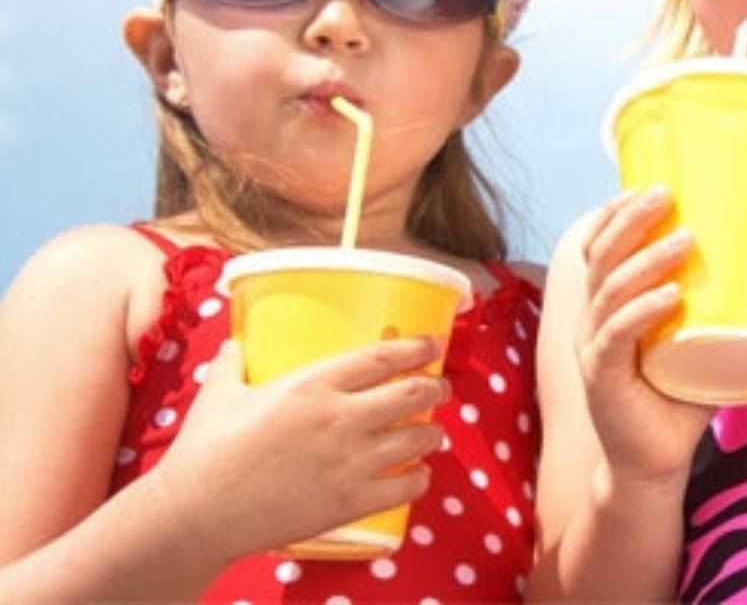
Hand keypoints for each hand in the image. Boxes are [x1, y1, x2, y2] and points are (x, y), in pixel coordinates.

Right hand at [151, 336, 448, 562]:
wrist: (195, 514)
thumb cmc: (203, 453)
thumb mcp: (218, 395)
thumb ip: (233, 364)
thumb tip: (234, 345)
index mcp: (312, 385)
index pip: (383, 357)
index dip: (417, 347)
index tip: (433, 345)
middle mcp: (340, 418)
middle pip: (414, 394)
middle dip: (436, 387)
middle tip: (439, 387)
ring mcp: (350, 461)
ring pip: (419, 439)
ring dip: (433, 433)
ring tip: (432, 432)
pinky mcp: (351, 502)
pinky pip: (408, 487)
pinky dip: (419, 478)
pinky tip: (417, 474)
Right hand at [574, 188, 715, 487]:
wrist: (654, 461)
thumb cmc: (681, 396)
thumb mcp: (701, 341)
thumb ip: (724, 308)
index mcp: (609, 305)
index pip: (599, 248)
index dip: (615, 214)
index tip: (645, 182)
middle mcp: (594, 320)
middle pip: (603, 258)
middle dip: (631, 220)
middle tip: (666, 192)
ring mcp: (594, 348)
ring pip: (611, 291)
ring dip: (647, 261)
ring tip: (684, 239)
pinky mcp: (603, 378)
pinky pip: (617, 337)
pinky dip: (642, 313)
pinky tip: (669, 297)